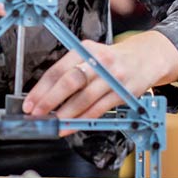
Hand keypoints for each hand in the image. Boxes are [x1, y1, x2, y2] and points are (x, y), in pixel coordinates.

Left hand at [24, 31, 177, 126]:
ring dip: (65, 115)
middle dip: (50, 101)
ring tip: (52, 125)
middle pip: (70, 82)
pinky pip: (99, 109)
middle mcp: (99, 61)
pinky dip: (82, 120)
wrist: (147, 58)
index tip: (30, 103)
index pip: (58, 70)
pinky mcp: (124, 93)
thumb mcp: (91, 55)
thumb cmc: (112, 60)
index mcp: (85, 49)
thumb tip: (45, 96)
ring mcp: (113, 77)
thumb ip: (71, 71)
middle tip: (37, 114)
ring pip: (84, 99)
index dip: (41, 89)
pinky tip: (71, 127)